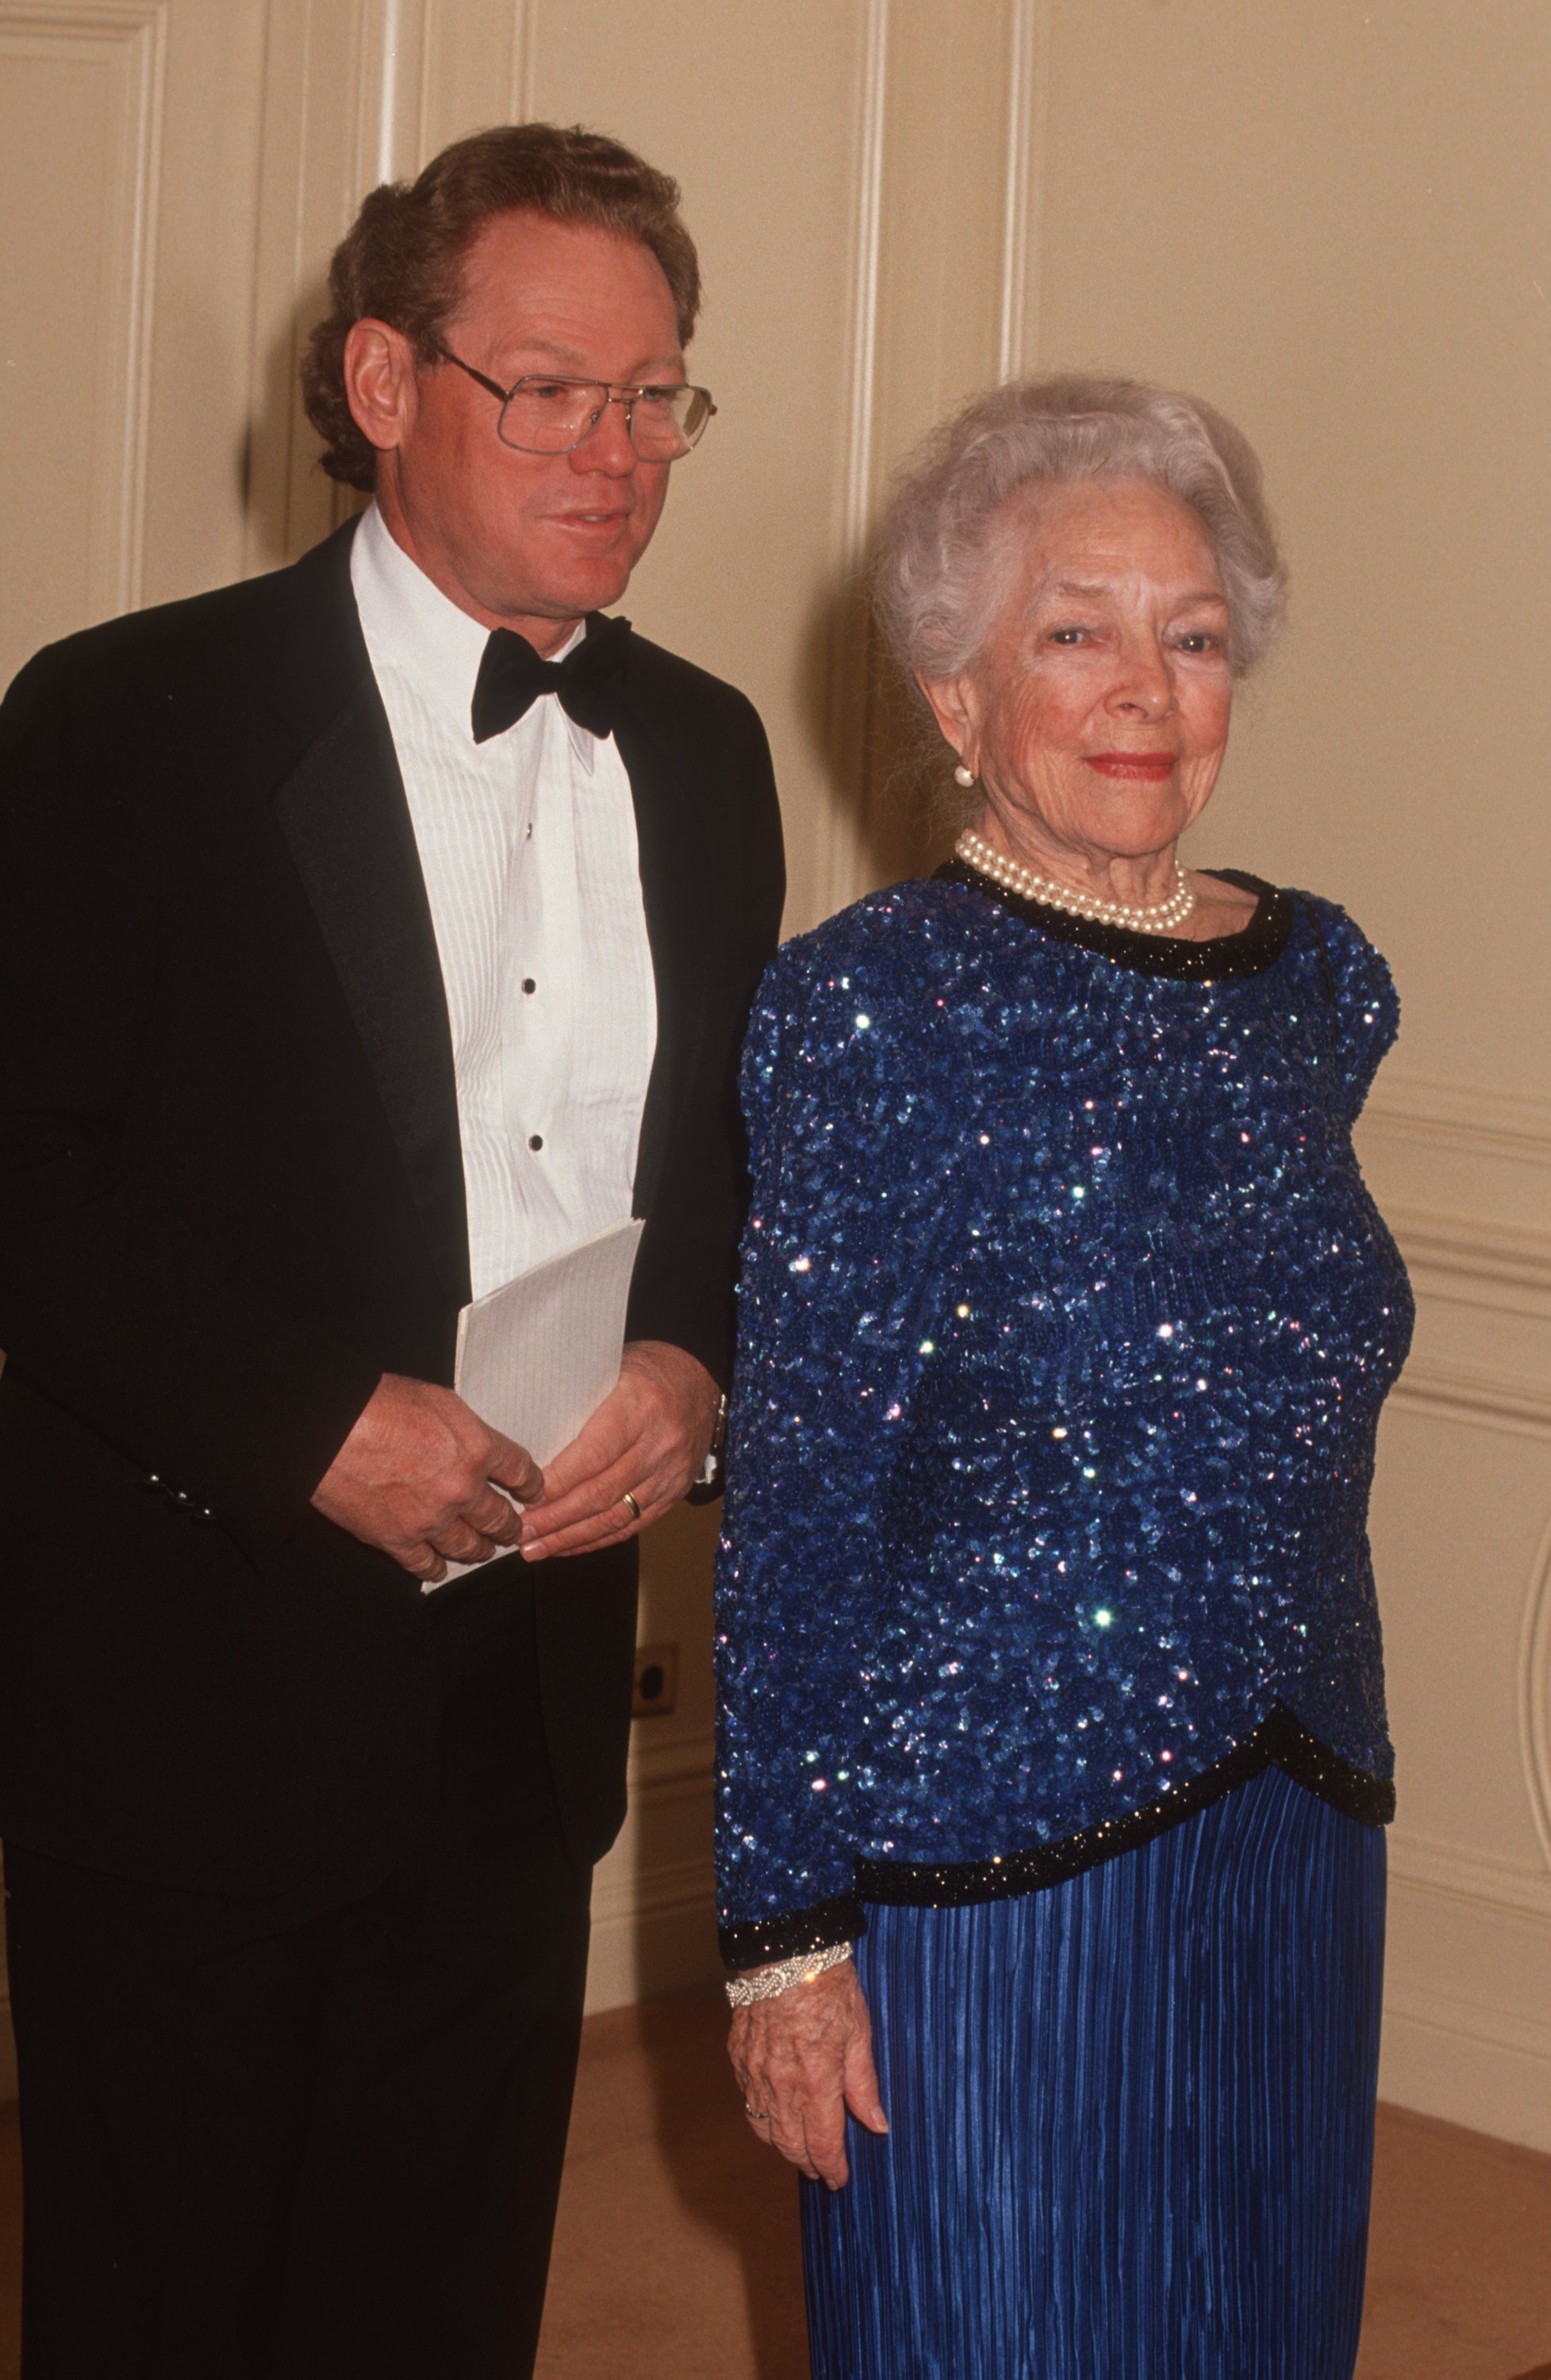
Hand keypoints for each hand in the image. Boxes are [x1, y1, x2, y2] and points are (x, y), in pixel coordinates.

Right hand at [312, 1372, 543, 1584]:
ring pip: (470, 1547)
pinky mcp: (398, 1541)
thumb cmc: (377, 1404)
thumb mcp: (438, 1401)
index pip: (521, 1473)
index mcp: (477, 1449)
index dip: (531, 1486)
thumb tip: (475, 1445)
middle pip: (501, 1518)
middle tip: (513, 1529)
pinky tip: (439, 1566)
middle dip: (510, 1525)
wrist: (328, 1429)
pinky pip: (426, 1565)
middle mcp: (462, 1489)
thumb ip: (465, 1430)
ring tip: (483, 1548)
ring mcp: (431, 1520)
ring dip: (480, 1549)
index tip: (533, 1492)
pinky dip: (436, 1568)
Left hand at [519, 1340, 719, 1561]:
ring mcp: (671, 1473)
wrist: (700, 1379)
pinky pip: (633, 1525)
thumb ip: (576, 1401)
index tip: (524, 1496)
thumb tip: (525, 1440)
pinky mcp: (675, 1493)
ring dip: (571, 1537)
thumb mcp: (612, 1368)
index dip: (558, 1482)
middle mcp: (660, 1444)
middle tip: (520, 1530)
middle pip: (602, 1493)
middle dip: (556, 1518)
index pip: (594, 1454)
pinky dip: (597, 1540)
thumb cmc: (647, 1369)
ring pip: (616, 1517)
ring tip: (535, 1549)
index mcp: (641, 1406)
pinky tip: (567, 1546)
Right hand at [727, 1960, 887, 2188]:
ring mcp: (754, 2073)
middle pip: (790, 2144)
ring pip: (764, 2128)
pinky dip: (761, 2114)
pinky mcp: (738, 2056)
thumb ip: (864, 2084)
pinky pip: (747, 2099)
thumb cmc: (828, 1987)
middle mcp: (780, 2086)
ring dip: (782, 2145)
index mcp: (816, 2084)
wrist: (784, 1951)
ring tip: (798, 2149)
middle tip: (822, 2171)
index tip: (840, 2181)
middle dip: (808, 2163)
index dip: (832, 2168)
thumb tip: (877, 2125)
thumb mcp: (859, 2033)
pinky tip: (773, 2111)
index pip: (822, 2144)